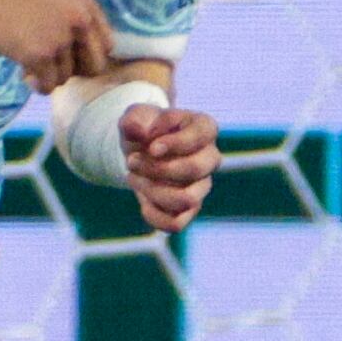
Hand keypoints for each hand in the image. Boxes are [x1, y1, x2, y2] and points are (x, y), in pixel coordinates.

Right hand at [0, 0, 117, 88]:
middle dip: (74, 70)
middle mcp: (79, 22)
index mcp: (85, 5)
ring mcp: (59, 40)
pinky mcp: (38, 56)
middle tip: (55, 65)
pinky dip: (38, 85)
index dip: (89, 55)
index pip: (106, 45)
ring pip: (66, 77)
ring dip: (49, 75)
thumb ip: (73, 15)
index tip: (73, 57)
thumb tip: (79, 45)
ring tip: (31, 64)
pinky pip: (48, 85)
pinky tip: (26, 73)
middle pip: (93, 66)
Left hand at [123, 103, 220, 234]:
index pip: (199, 137)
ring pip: (187, 200)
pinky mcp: (188, 209)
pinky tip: (141, 201)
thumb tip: (140, 131)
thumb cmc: (144, 129)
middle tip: (131, 160)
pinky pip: (176, 224)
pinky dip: (154, 215)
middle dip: (157, 167)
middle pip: (195, 169)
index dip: (173, 143)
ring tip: (133, 177)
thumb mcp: (136, 116)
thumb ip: (136, 119)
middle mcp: (210, 158)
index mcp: (205, 128)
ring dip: (153, 191)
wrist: (139, 149)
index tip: (150, 146)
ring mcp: (202, 186)